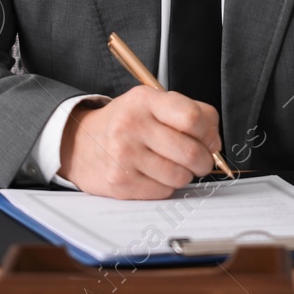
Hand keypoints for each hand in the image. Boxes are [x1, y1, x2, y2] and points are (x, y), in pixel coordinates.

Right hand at [56, 86, 219, 198]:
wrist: (79, 143)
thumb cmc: (124, 123)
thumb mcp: (151, 103)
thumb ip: (188, 113)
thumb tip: (215, 143)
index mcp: (145, 101)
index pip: (192, 118)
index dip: (209, 132)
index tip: (208, 138)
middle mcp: (132, 126)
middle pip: (191, 152)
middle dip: (204, 161)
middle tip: (199, 160)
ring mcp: (124, 156)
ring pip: (180, 176)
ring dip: (184, 175)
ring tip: (172, 165)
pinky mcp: (120, 182)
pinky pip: (163, 191)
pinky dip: (165, 186)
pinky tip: (154, 175)